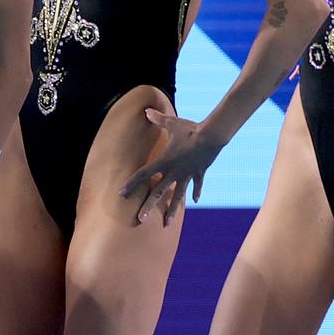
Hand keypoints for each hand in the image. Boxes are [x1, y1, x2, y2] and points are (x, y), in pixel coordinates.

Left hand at [119, 108, 217, 225]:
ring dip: (172, 210)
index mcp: (164, 161)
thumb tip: (146, 111)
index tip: (121, 194)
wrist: (212, 136)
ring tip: (166, 224)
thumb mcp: (172, 123)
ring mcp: (187, 174)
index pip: (143, 174)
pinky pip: (196, 185)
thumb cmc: (190, 129)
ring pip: (177, 196)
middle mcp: (174, 172)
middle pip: (158, 192)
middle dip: (148, 206)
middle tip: (140, 219)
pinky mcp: (199, 173)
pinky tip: (194, 202)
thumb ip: (157, 119)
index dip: (131, 184)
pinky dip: (195, 193)